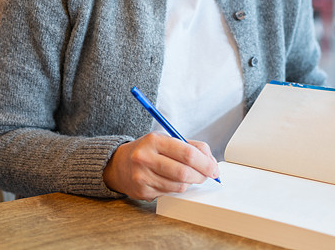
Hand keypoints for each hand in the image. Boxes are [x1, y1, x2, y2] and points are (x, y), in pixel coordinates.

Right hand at [103, 132, 219, 200]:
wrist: (120, 164)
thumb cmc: (149, 151)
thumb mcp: (167, 140)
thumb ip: (191, 147)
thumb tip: (211, 161)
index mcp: (154, 140)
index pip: (187, 153)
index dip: (205, 163)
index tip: (214, 168)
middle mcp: (145, 158)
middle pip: (183, 172)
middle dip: (201, 176)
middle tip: (208, 175)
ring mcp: (142, 176)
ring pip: (178, 186)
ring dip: (190, 183)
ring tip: (189, 176)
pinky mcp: (142, 191)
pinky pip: (169, 193)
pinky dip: (177, 189)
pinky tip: (173, 181)